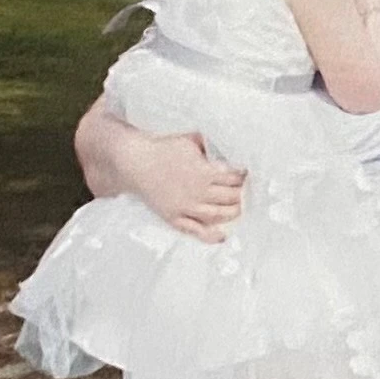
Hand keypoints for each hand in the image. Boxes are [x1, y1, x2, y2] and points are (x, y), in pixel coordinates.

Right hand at [125, 129, 245, 241]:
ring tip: (237, 209)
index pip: (234, 179)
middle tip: (243, 192)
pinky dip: (209, 235)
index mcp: (206, 173)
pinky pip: (194, 230)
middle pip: (230, 197)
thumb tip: (227, 146)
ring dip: (232, 213)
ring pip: (218, 214)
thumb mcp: (190, 141)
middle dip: (240, 194)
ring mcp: (187, 206)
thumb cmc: (162, 148)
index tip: (244, 175)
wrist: (135, 161)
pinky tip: (221, 236)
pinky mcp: (174, 216)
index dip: (242, 177)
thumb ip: (209, 146)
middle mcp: (199, 192)